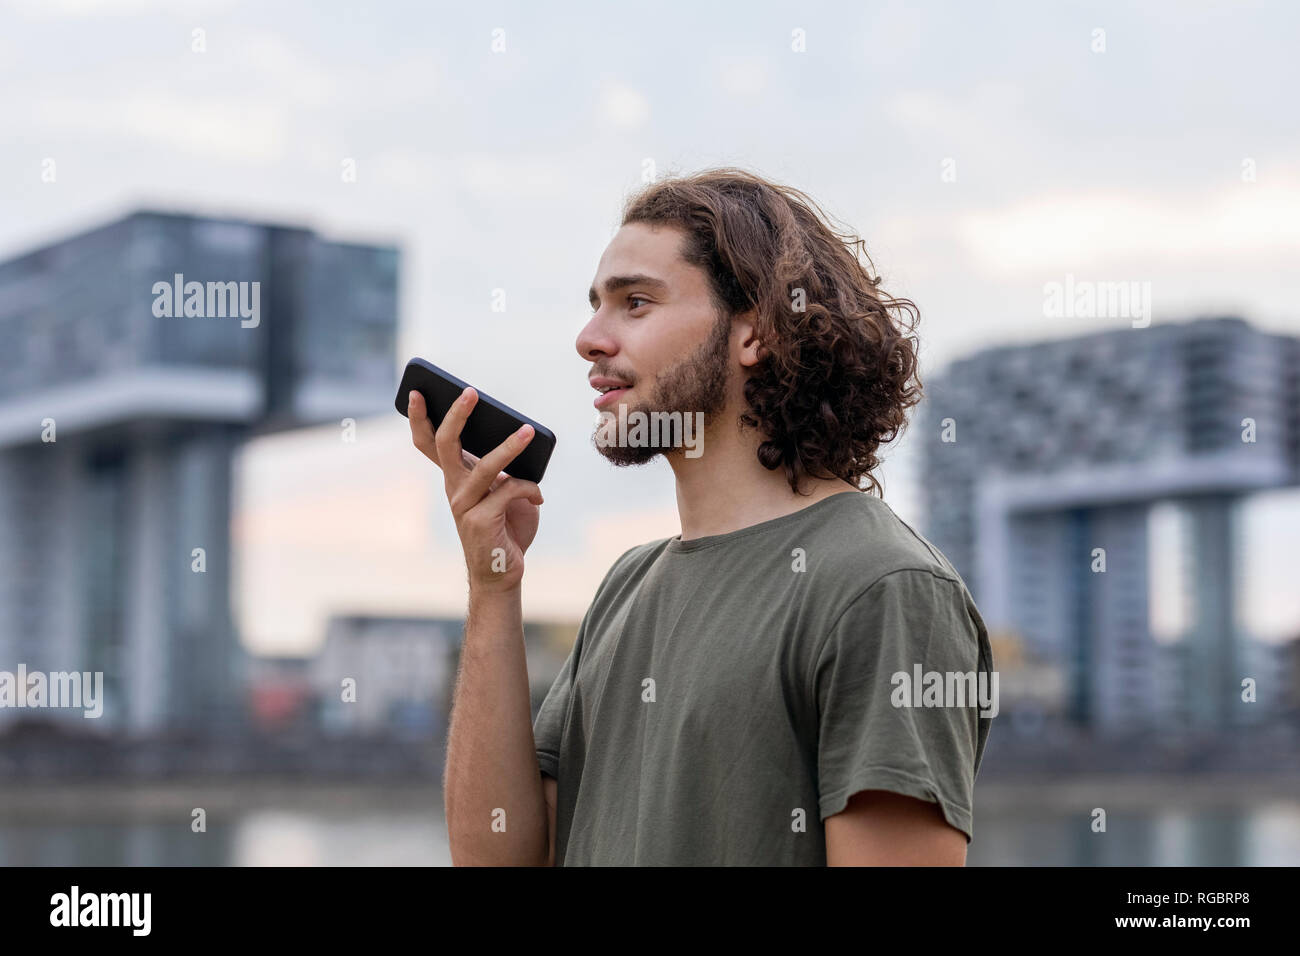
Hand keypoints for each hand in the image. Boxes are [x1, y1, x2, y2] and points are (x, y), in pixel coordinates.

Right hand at [407, 388, 543, 591]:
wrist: (503, 572)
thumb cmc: (506, 527)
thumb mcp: (505, 491)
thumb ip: (505, 469)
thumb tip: (520, 439)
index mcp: (456, 478)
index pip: (429, 443)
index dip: (419, 418)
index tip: (417, 391)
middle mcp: (454, 488)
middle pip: (445, 444)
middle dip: (456, 415)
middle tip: (471, 393)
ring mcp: (464, 505)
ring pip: (484, 466)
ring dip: (509, 447)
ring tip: (528, 431)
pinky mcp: (480, 521)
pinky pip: (509, 491)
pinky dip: (528, 489)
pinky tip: (538, 497)